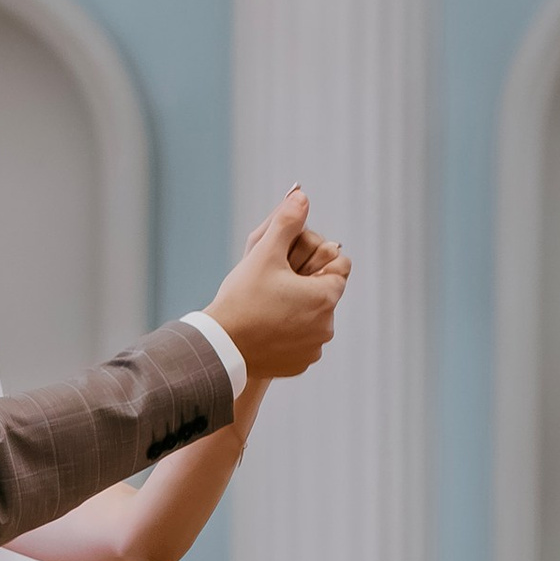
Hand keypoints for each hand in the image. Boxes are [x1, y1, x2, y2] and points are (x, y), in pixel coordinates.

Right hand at [207, 190, 349, 381]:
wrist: (220, 346)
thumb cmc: (242, 298)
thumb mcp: (264, 254)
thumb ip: (287, 222)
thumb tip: (302, 196)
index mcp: (325, 296)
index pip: (339, 266)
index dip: (315, 260)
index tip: (290, 265)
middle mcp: (326, 326)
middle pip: (325, 293)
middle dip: (305, 286)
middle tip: (273, 285)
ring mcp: (313, 349)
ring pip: (313, 318)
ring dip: (298, 311)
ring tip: (267, 307)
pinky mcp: (299, 365)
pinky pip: (301, 342)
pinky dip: (288, 335)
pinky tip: (265, 329)